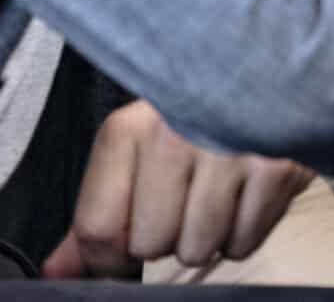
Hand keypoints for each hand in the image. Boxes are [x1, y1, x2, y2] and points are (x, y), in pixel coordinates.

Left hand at [42, 99, 309, 278]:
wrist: (271, 60)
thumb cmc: (193, 112)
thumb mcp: (136, 146)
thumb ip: (97, 212)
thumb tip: (55, 273)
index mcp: (128, 127)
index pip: (98, 228)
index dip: (107, 258)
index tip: (124, 251)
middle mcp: (175, 135)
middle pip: (150, 245)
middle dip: (166, 236)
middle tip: (184, 197)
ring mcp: (230, 151)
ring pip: (197, 249)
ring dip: (206, 235)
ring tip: (217, 192)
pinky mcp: (278, 168)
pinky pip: (244, 243)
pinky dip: (244, 231)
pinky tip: (245, 193)